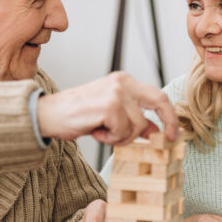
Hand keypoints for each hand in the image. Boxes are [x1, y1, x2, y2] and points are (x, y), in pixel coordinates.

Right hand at [37, 72, 177, 144]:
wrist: (48, 114)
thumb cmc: (77, 115)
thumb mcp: (111, 115)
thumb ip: (133, 119)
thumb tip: (156, 131)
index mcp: (124, 81)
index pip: (157, 95)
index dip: (169, 115)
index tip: (173, 133)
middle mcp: (122, 82)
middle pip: (159, 100)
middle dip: (167, 122)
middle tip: (166, 140)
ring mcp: (116, 93)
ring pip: (138, 125)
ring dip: (122, 137)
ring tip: (103, 132)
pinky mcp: (109, 106)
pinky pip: (123, 132)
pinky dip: (111, 139)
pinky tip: (97, 132)